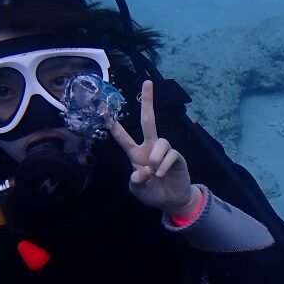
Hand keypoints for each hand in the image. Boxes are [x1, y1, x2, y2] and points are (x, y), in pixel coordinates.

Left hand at [108, 80, 198, 215]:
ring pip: (161, 142)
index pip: (123, 137)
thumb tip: (143, 169)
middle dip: (148, 101)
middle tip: (147, 82)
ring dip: (156, 158)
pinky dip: (164, 166)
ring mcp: (164, 151)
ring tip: (154, 172)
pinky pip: (171, 154)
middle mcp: (150, 148)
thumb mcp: (138, 190)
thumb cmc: (152, 193)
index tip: (106, 109)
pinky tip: (161, 175)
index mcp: (136, 154)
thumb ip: (136, 181)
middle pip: (148, 120)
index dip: (114, 125)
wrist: (172, 201)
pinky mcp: (177, 157)